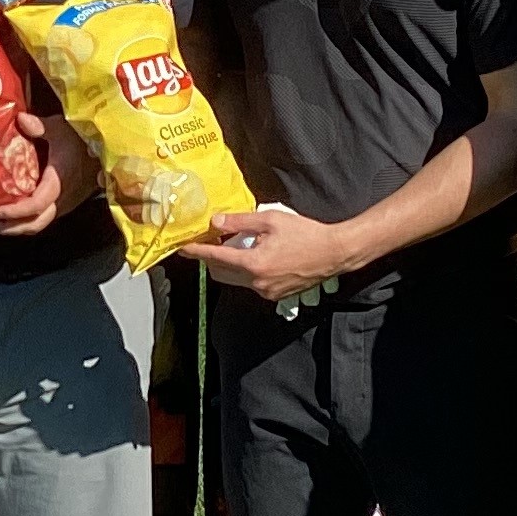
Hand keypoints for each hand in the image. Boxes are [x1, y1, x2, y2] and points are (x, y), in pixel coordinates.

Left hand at [0, 110, 90, 236]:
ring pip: (39, 224)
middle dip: (10, 228)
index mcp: (59, 182)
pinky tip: (11, 212)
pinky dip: (26, 219)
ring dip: (16, 226)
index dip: (16, 211)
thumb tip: (20, 119)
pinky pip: (43, 217)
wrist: (107, 150)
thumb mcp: (61, 128)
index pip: (37, 205)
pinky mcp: (64, 203)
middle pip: (35, 224)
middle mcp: (62, 199)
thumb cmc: (83, 138)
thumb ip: (40, 125)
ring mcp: (64, 204)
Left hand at [181, 204, 349, 309]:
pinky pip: (250, 284)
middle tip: (211, 241)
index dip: (196, 252)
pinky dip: (245, 271)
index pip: (214, 258)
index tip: (183, 248)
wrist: (334, 253)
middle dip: (211, 258)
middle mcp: (256, 282)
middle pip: (219, 273)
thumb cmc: (306, 234)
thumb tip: (216, 221)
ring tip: (236, 246)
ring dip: (229, 265)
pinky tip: (255, 256)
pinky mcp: (274, 295)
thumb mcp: (271, 220)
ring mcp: (266, 292)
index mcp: (253, 264)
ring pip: (234, 279)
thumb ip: (240, 221)